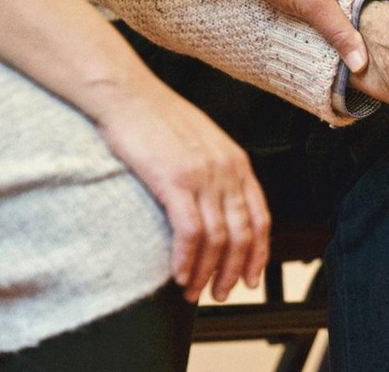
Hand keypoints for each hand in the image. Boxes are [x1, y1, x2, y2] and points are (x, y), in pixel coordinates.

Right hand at [87, 75, 270, 302]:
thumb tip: (216, 207)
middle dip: (232, 271)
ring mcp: (203, 175)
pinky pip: (190, 231)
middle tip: (219, 293)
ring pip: (218, 238)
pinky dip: (187, 259)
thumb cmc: (157, 119)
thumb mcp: (202, 143)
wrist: (128, 95)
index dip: (258, 254)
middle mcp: (227, 171)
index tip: (250, 278)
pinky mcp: (175, 180)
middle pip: (242, 234)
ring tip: (193, 291)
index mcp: (237, 163)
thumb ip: (216, 172)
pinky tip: (179, 275)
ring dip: (206, 272)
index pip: (261, 218)